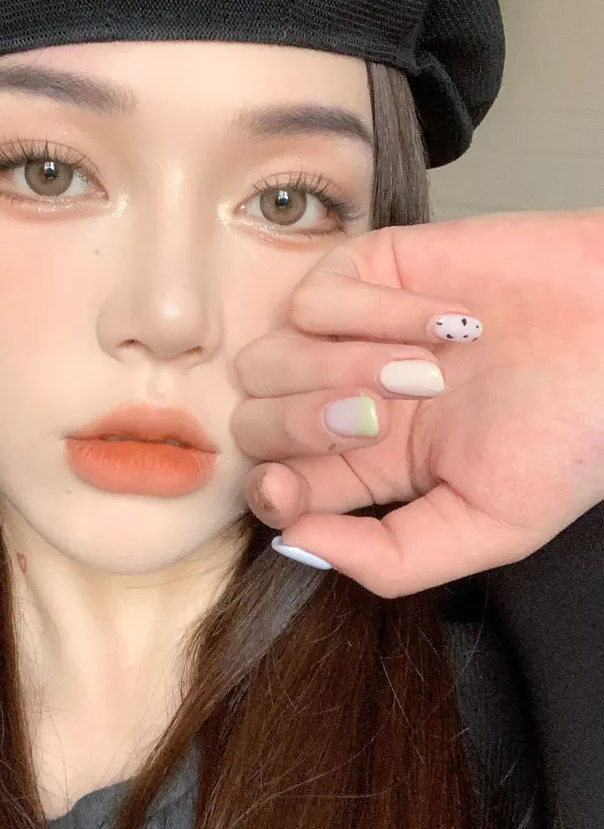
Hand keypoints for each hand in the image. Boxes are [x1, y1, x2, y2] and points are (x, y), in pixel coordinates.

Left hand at [230, 208, 603, 597]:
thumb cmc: (572, 431)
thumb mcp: (490, 527)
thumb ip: (390, 557)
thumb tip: (294, 545)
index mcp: (371, 466)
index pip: (276, 483)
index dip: (267, 491)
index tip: (289, 488)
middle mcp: (350, 399)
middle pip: (256, 421)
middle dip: (301, 426)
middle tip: (378, 418)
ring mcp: (352, 335)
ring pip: (269, 358)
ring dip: (339, 369)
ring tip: (427, 371)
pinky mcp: (370, 271)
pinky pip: (313, 296)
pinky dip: (375, 312)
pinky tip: (446, 321)